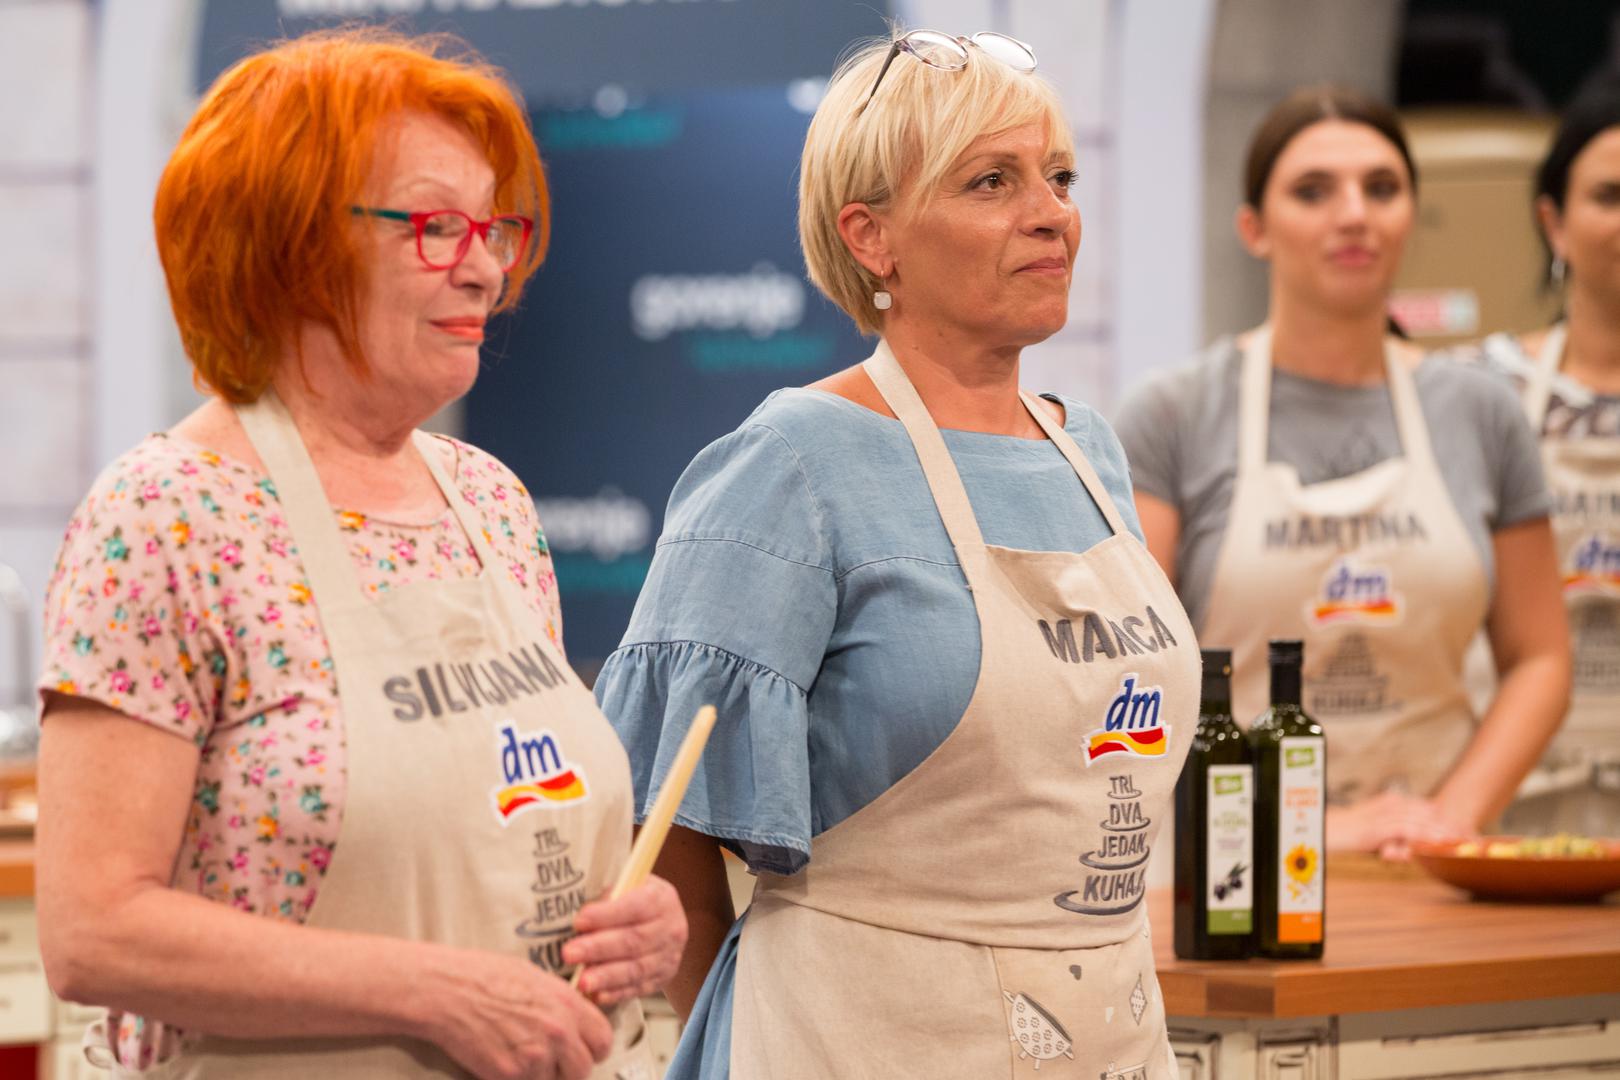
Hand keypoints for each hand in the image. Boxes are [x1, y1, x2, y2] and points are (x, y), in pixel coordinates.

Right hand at [426, 949, 612, 1079]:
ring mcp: (535, 1057)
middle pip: (583, 1070)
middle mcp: (557, 1032)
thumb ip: (561, 1003)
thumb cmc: (483, 976)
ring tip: (520, 1057)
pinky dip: (516, 1079)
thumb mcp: (535, 978)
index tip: (583, 1051)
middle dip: (569, 1069)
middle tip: (551, 1062)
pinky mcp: (509, 1075)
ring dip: (541, 1076)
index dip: (593, 1049)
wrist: (446, 992)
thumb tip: (573, 1020)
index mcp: (567, 1004)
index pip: (603, 1040)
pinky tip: (502, 1063)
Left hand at [564, 876, 687, 1006]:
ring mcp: (668, 956)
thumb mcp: (623, 886)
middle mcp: (670, 927)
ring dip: (606, 976)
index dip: (606, 915)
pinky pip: (638, 988)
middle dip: (598, 948)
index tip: (578, 921)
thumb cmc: (631, 899)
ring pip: (636, 969)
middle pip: (633, 940)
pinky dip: (616, 993)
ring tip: (581, 982)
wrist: (658, 921)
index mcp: (660, 898)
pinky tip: (597, 996)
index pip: (635, 906)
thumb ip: (604, 897)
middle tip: (569, 953)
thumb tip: (573, 914)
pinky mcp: (662, 978)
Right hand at [1327, 791, 1474, 859]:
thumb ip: (1392, 839)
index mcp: (1390, 801)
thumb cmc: (1343, 834)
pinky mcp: (1376, 827)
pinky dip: (1423, 835)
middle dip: (1451, 825)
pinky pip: (1405, 829)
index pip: (1426, 808)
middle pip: (1428, 812)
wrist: (1321, 832)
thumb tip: (1408, 850)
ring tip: (1462, 841)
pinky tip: (1437, 843)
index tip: (1468, 832)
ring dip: (1442, 831)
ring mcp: (1382, 814)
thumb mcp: (1372, 834)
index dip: (1447, 819)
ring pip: (1420, 820)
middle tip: (1474, 839)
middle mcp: (1389, 804)